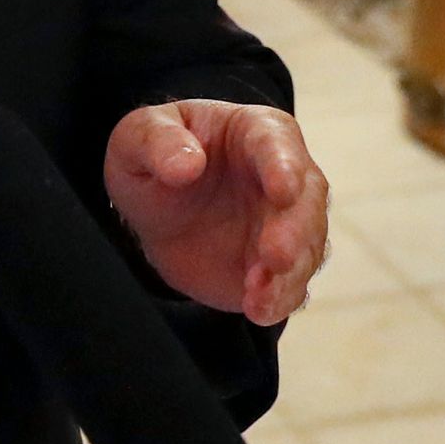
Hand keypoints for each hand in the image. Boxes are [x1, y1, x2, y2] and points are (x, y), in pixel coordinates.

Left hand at [105, 100, 328, 322]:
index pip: (278, 144)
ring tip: (259, 296)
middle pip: (305, 201)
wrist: (157, 209)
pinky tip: (258, 311)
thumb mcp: (138, 138)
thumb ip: (157, 142)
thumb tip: (186, 165)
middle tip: (275, 255)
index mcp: (258, 132)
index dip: (283, 166)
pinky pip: (290, 285)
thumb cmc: (156, 157)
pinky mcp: (278, 268)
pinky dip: (280, 299)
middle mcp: (286, 177)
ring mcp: (287, 225)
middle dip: (295, 230)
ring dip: (288, 274)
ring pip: (307, 248)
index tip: (283, 189)